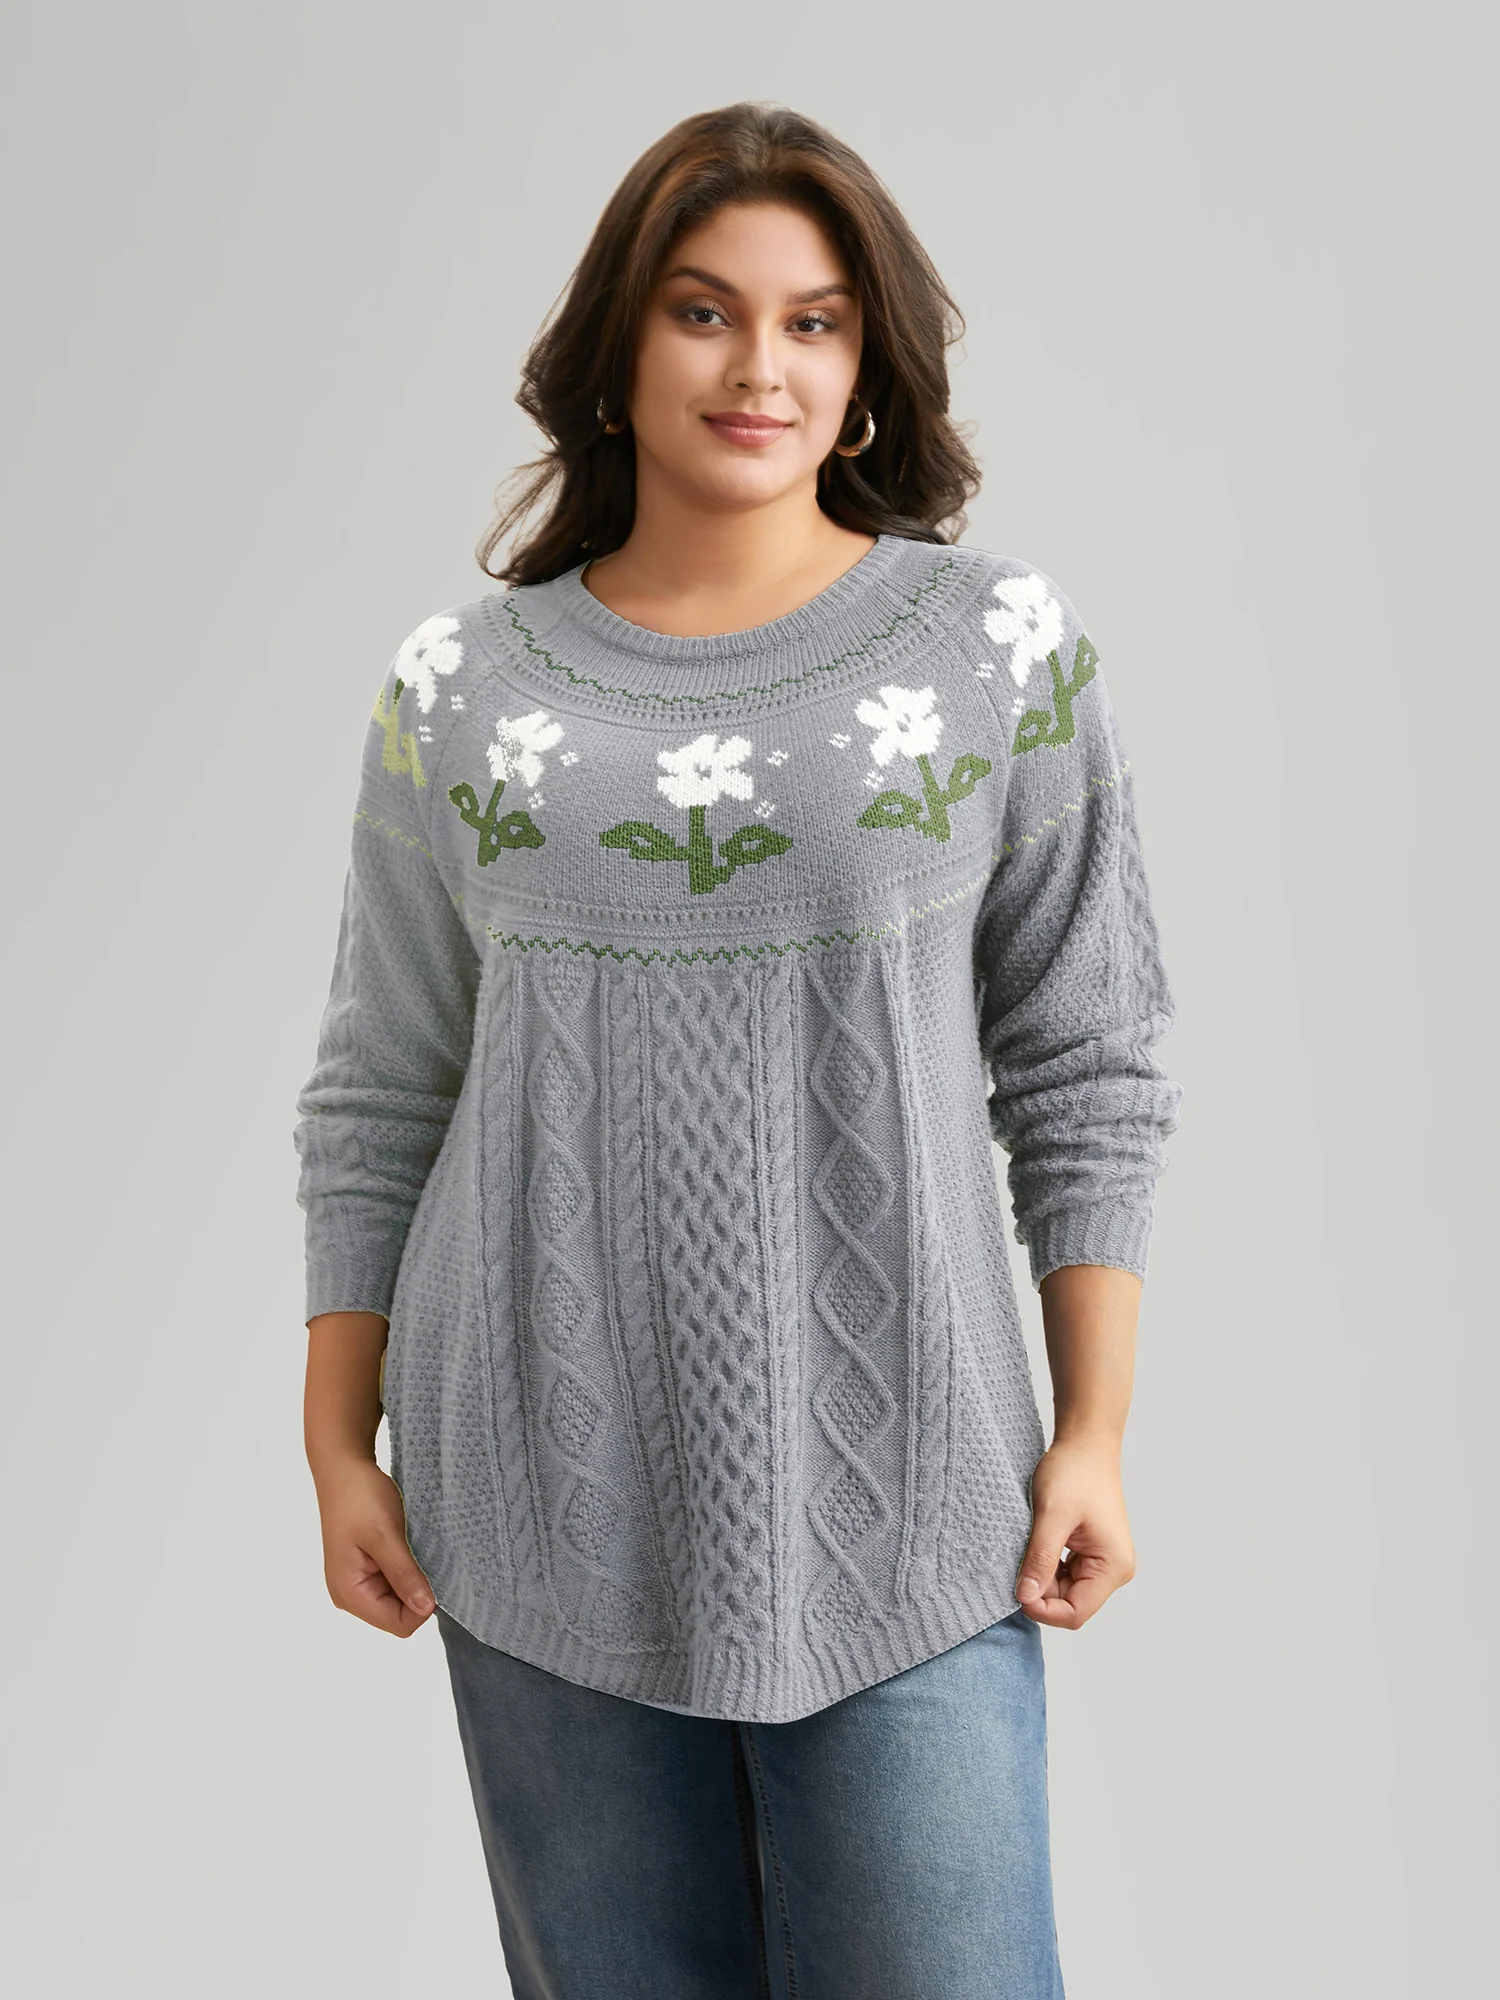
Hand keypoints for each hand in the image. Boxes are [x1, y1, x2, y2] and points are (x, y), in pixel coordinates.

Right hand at [312, 1454, 435, 1636]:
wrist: (343, 1468)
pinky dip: (409, 1568)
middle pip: (399, 1615)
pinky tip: (411, 1545)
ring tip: (416, 1547)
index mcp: (349, 1593)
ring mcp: (359, 1582)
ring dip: (415, 1577)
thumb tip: (426, 1609)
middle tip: (425, 1555)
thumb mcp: (385, 1535)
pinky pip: (396, 1582)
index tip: (433, 1572)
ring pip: (401, 1598)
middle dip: (418, 1590)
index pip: (399, 1624)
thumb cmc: (359, 1497)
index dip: (422, 1605)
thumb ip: (404, 1574)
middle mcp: (350, 1595)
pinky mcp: (368, 1568)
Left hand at [1014, 1433, 1135, 1628]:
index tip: (1016, 1591)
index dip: (1043, 1609)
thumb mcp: (1052, 1515)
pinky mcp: (1093, 1553)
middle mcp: (1115, 1570)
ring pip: (1066, 1591)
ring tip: (1027, 1550)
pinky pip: (1066, 1575)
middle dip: (1041, 1592)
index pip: (1076, 1612)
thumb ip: (1040, 1559)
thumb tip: (1025, 1597)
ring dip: (1042, 1578)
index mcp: (1114, 1566)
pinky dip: (1047, 1568)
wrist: (1086, 1443)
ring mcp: (1105, 1562)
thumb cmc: (1074, 1471)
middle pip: (1071, 1604)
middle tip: (1016, 1565)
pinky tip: (1036, 1547)